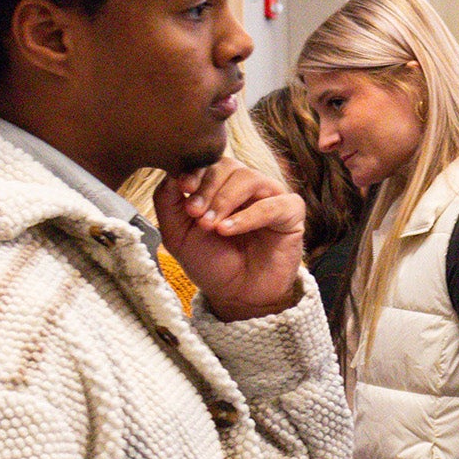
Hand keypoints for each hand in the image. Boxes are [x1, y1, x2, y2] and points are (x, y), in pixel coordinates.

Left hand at [154, 158, 307, 321]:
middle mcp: (246, 187)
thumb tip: (169, 172)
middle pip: (229, 165)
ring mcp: (270, 197)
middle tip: (195, 214)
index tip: (183, 186)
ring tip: (212, 226)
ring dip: (225, 200)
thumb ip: (167, 202)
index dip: (196, 170)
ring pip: (250, 179)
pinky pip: (273, 204)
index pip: (210, 162)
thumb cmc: (211, 263)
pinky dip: (249, 216)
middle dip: (208, 188)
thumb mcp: (177, 234)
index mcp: (221, 186)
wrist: (237, 296)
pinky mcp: (291, 214)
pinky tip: (228, 230)